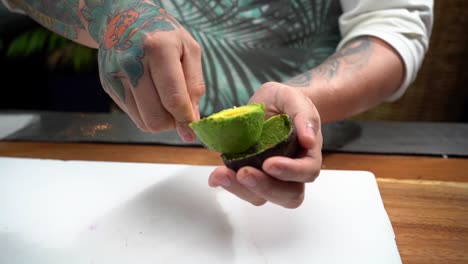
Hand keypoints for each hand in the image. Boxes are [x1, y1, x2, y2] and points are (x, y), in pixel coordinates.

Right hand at [97, 3, 203, 141]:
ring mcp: (116, 76)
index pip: (174, 99)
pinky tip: (150, 93)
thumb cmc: (164, 35)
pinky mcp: (108, 86)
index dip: (186, 120)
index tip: (191, 133)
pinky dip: (147, 112)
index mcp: (158, 49)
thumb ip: (195, 85)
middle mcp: (132, 64)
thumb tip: (192, 120)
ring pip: (144, 122)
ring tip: (165, 99)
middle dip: (172, 122)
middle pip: (156, 119)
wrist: (122, 19)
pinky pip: (134, 116)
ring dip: (160, 119)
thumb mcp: (190, 49)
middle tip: (179, 111)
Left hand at [208, 82, 321, 207]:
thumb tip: (309, 140)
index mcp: (307, 154)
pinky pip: (243, 189)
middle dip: (265, 187)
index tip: (269, 164)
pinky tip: (215, 177)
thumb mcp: (293, 98)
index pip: (307, 171)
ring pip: (263, 197)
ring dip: (242, 190)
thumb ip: (304, 115)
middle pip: (288, 195)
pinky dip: (228, 184)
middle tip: (243, 173)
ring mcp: (270, 178)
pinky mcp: (251, 175)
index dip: (290, 172)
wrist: (268, 104)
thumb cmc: (285, 102)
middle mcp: (292, 173)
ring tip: (222, 175)